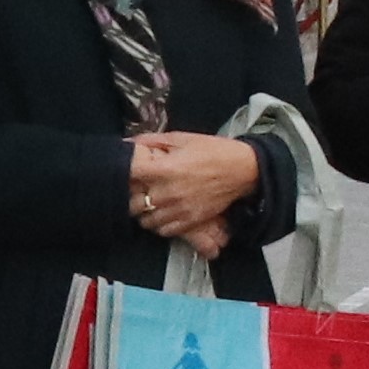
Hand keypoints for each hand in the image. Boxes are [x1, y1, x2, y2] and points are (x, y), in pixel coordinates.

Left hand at [125, 130, 262, 244]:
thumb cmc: (214, 151)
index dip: (123, 174)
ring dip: (145, 212)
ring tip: (151, 203)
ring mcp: (178, 209)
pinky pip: (163, 230)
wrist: (245, 169)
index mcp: (163, 170)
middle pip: (132, 204)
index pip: (127, 176)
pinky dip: (159, 224)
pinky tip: (164, 213)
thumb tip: (127, 143)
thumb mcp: (183, 139)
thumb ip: (152, 141)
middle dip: (133, 196)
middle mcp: (167, 192)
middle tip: (140, 189)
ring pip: (145, 220)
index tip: (128, 172)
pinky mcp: (189, 221)